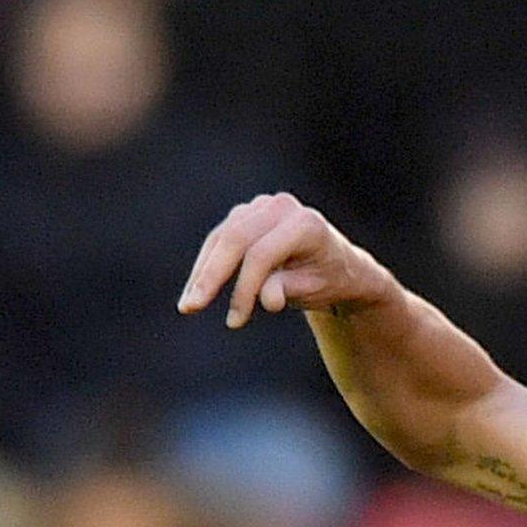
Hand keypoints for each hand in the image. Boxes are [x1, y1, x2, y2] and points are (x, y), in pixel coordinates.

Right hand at [177, 193, 390, 326]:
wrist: (338, 266)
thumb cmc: (328, 280)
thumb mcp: (314, 290)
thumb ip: (288, 290)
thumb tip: (268, 299)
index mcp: (306, 224)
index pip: (263, 254)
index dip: (244, 288)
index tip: (236, 321)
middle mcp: (282, 208)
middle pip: (236, 239)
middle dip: (210, 276)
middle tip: (190, 307)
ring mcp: (262, 206)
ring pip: (222, 238)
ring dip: (202, 272)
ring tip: (188, 305)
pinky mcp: (247, 213)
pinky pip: (221, 238)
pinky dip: (207, 263)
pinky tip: (196, 288)